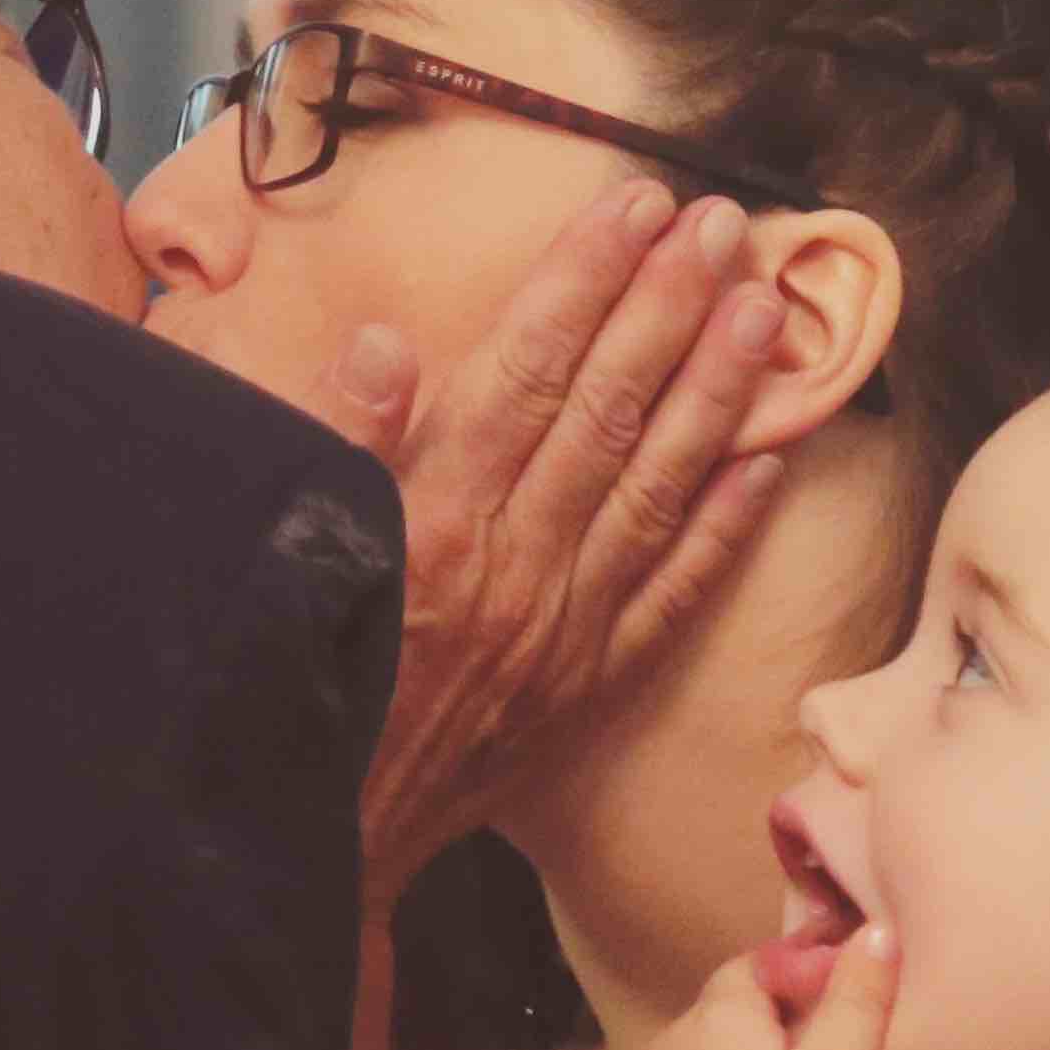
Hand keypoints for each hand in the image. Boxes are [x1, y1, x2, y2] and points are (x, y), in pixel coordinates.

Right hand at [310, 179, 792, 901]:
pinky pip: (673, 595)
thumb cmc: (287, 686)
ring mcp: (565, 627)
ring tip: (765, 310)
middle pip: (609, 411)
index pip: (527, 372)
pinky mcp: (588, 685)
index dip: (584, 280)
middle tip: (724, 225)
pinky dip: (724, 526)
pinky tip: (771, 461)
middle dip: (669, 306)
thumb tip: (389, 346)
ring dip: (718, 392)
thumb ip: (336, 446)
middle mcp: (517, 566)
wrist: (318, 844)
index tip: (632, 205)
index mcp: (436, 521)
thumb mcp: (279, 555)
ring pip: (659, 487)